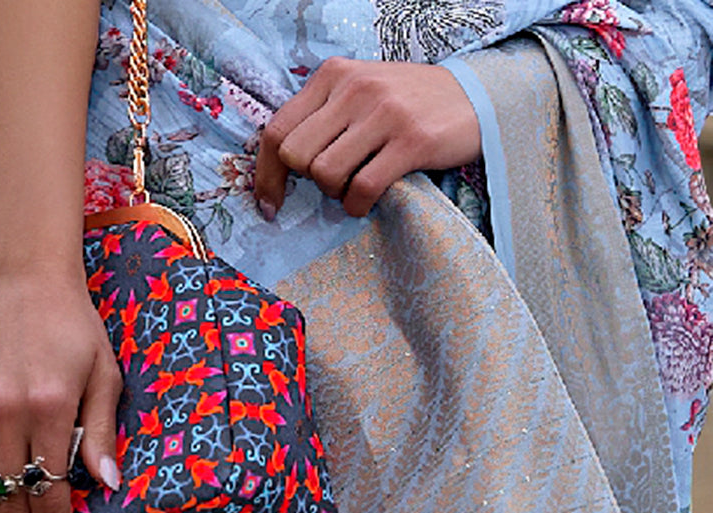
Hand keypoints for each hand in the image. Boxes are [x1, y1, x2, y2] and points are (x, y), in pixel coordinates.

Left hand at [254, 58, 480, 219]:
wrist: (476, 98)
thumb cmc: (409, 104)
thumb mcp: (360, 92)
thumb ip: (323, 115)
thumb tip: (281, 163)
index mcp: (334, 75)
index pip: (277, 130)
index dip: (266, 175)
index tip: (270, 204)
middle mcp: (355, 88)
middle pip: (296, 156)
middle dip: (308, 182)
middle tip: (333, 183)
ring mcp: (384, 113)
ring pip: (325, 173)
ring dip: (335, 194)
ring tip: (356, 186)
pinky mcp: (410, 142)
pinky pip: (362, 189)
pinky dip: (358, 206)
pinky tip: (369, 202)